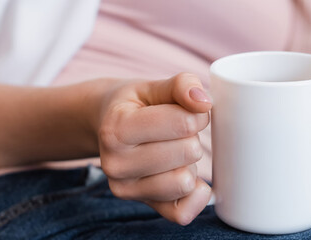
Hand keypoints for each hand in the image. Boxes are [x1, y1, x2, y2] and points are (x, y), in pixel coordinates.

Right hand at [96, 73, 211, 224]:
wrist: (107, 127)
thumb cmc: (135, 105)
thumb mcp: (153, 86)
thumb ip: (181, 85)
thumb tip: (204, 102)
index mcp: (116, 129)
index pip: (182, 124)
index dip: (196, 114)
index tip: (186, 111)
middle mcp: (115, 164)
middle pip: (188, 153)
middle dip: (192, 138)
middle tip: (176, 134)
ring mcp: (126, 190)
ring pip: (186, 182)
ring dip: (190, 164)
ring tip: (173, 152)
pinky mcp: (143, 206)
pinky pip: (183, 213)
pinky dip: (194, 195)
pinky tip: (185, 175)